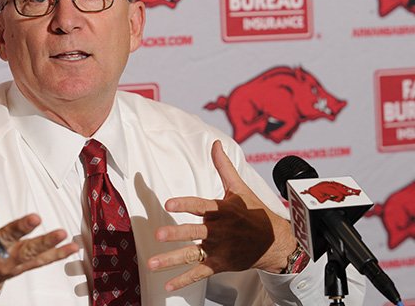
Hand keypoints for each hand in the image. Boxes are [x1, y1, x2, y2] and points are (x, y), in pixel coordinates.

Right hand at [0, 148, 78, 301]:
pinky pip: (41, 261)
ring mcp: (8, 263)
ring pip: (28, 254)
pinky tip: (73, 246)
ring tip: (62, 232)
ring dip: (46, 244)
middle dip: (20, 230)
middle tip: (35, 217)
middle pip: (5, 241)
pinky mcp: (22, 268)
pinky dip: (58, 254)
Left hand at [147, 140, 295, 290]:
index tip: (169, 204)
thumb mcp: (240, 187)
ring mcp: (219, 249)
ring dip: (172, 260)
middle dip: (177, 234)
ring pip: (193, 255)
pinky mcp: (220, 264)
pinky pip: (200, 273)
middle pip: (195, 232)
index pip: (201, 205)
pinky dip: (183, 280)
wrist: (276, 242)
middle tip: (158, 235)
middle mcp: (219, 230)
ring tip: (152, 264)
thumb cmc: (254, 212)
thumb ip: (223, 167)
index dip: (185, 204)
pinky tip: (167, 285)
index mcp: (223, 210)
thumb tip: (215, 143)